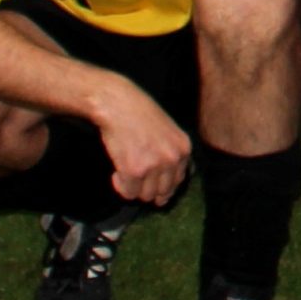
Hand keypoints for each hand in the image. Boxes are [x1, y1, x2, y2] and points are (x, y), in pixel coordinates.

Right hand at [93, 83, 192, 208]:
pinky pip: (128, 193)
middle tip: (135, 177)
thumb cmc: (139, 115)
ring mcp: (155, 165)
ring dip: (133, 188)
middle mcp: (173, 158)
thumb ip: (170, 156)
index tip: (149, 183)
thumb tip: (164, 194)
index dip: (161, 186)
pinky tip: (117, 172)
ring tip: (125, 171)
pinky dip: (120, 186)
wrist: (118, 103)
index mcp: (183, 149)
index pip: (178, 182)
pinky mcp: (135, 171)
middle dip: (147, 189)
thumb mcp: (168, 132)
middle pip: (163, 193)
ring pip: (145, 196)